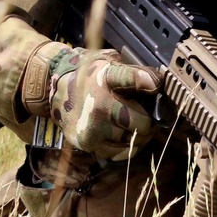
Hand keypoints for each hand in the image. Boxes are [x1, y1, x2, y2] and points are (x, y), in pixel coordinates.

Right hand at [22, 43, 162, 158]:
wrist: (56, 90)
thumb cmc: (91, 76)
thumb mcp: (110, 63)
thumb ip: (134, 74)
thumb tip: (160, 84)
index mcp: (107, 77)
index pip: (131, 78)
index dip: (148, 82)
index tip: (156, 85)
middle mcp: (99, 103)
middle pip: (142, 123)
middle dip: (149, 122)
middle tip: (147, 117)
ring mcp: (93, 127)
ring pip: (134, 140)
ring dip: (139, 136)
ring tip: (134, 126)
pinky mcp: (88, 143)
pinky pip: (121, 153)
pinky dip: (127, 147)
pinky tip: (123, 136)